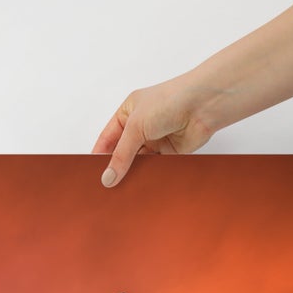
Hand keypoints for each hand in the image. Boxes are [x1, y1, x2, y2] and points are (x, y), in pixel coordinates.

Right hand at [92, 79, 215, 188]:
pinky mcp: (169, 153)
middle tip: (105, 187)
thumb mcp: (136, 126)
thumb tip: (108, 177)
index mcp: (128, 112)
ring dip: (132, 174)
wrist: (201, 106)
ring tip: (121, 191)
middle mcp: (140, 126)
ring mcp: (155, 140)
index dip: (99, 155)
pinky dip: (148, 177)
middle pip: (122, 152)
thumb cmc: (169, 101)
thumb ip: (121, 155)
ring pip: (138, 163)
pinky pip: (154, 169)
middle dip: (115, 168)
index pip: (107, 138)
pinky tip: (140, 187)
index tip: (91, 173)